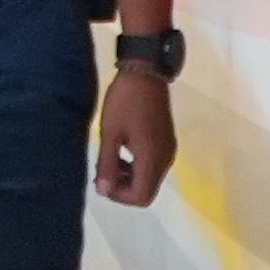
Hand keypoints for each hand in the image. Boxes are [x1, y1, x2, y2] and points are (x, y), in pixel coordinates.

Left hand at [93, 60, 176, 206]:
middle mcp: (166, 159)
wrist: (145, 72)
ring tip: (108, 159)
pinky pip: (152, 165)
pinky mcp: (166, 141)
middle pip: (146, 191)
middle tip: (102, 170)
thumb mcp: (110, 133)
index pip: (141, 197)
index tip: (101, 180)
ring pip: (149, 179)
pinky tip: (121, 150)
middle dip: (123, 187)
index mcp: (153, 159)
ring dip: (128, 177)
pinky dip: (136, 166)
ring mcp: (168, 150)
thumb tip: (103, 192)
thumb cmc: (124, 101)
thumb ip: (107, 164)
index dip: (119, 196)